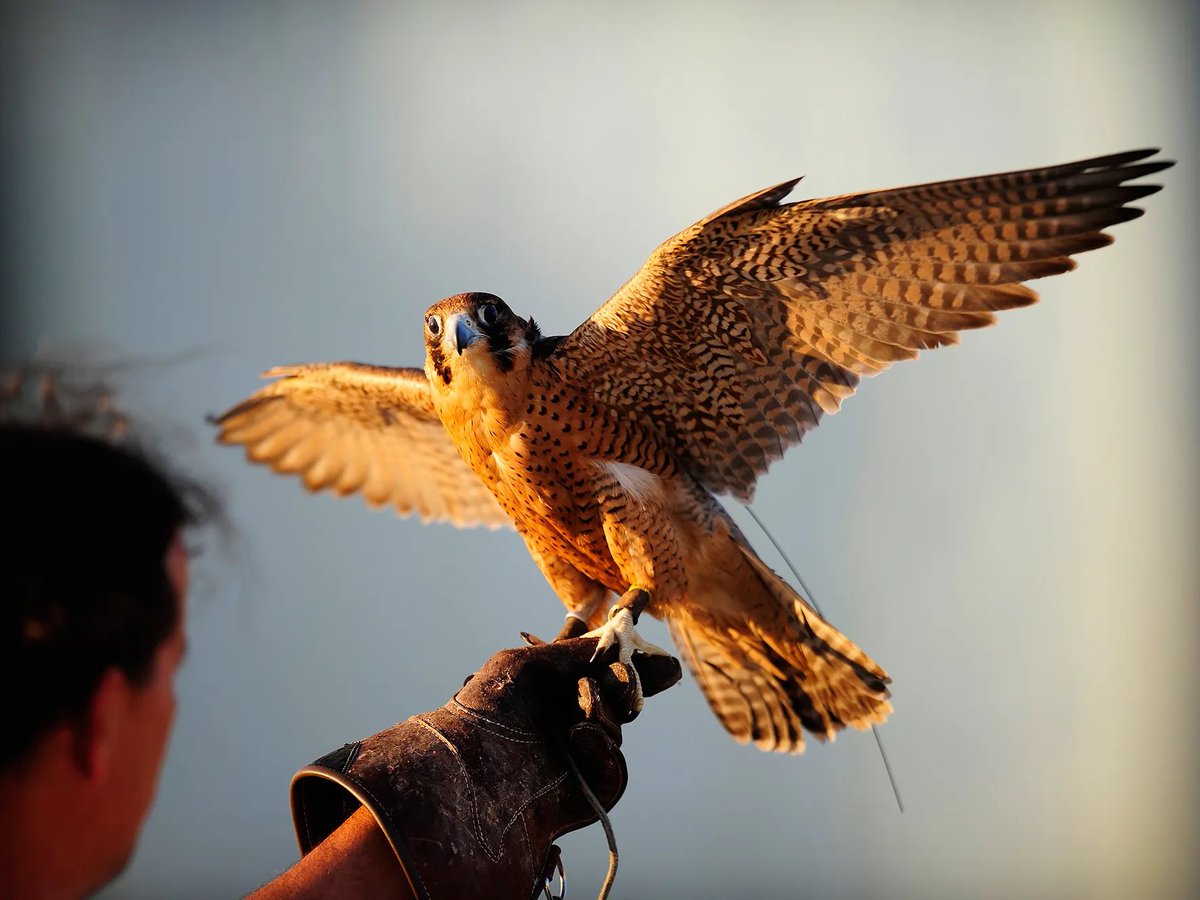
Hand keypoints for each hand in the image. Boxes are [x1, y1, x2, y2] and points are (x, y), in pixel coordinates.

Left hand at [291, 637, 680, 899]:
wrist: (467, 774)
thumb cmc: (488, 712)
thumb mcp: (531, 666)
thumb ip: (580, 654)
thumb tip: (627, 644)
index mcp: (545, 684)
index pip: (592, 660)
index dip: (621, 644)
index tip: (643, 609)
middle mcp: (562, 716)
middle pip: (618, 694)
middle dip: (627, 680)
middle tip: (621, 675)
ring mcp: (574, 755)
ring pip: (619, 727)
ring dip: (606, 710)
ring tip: (582, 704)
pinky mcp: (583, 792)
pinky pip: (616, 769)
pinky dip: (604, 750)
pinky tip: (581, 738)